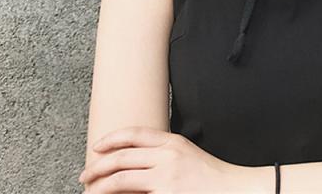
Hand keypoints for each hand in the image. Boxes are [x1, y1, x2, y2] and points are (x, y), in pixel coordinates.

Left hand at [78, 126, 244, 192]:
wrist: (236, 190)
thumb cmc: (213, 178)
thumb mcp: (188, 157)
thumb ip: (164, 156)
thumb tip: (136, 164)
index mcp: (173, 142)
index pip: (135, 134)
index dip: (111, 139)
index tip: (97, 146)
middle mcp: (167, 156)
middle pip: (122, 157)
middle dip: (98, 167)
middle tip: (85, 176)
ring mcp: (166, 178)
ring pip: (121, 180)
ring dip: (101, 188)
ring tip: (91, 193)